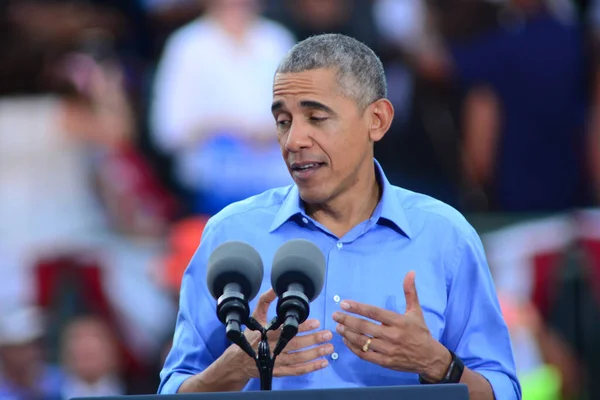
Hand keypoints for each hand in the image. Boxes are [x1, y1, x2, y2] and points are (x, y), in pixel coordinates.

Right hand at [233, 289, 332, 378]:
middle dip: (313, 339)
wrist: (239, 361)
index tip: (316, 322)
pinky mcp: (279, 372)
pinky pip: (297, 370)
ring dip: (315, 353)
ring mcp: (276, 361)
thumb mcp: (255, 316)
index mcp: (267, 333)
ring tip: (329, 347)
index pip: (286, 328)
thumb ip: (265, 301)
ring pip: (298, 358)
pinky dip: (311, 367)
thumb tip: (275, 288)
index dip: (302, 326)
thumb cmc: (251, 335)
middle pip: (295, 344)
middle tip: (327, 334)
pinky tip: (322, 363)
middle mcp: (272, 348)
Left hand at [333, 271, 451, 380]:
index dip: (357, 307)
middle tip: (335, 315)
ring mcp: (387, 350)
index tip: (344, 304)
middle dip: (347, 320)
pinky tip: (346, 341)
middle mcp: (392, 336)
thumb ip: (410, 292)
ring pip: (362, 341)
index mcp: (398, 322)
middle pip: (364, 327)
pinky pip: (365, 355)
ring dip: (347, 334)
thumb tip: (410, 272)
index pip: (374, 312)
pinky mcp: (384, 362)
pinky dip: (353, 348)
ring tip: (338, 327)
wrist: (429, 358)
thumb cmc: (420, 332)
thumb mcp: (416, 311)